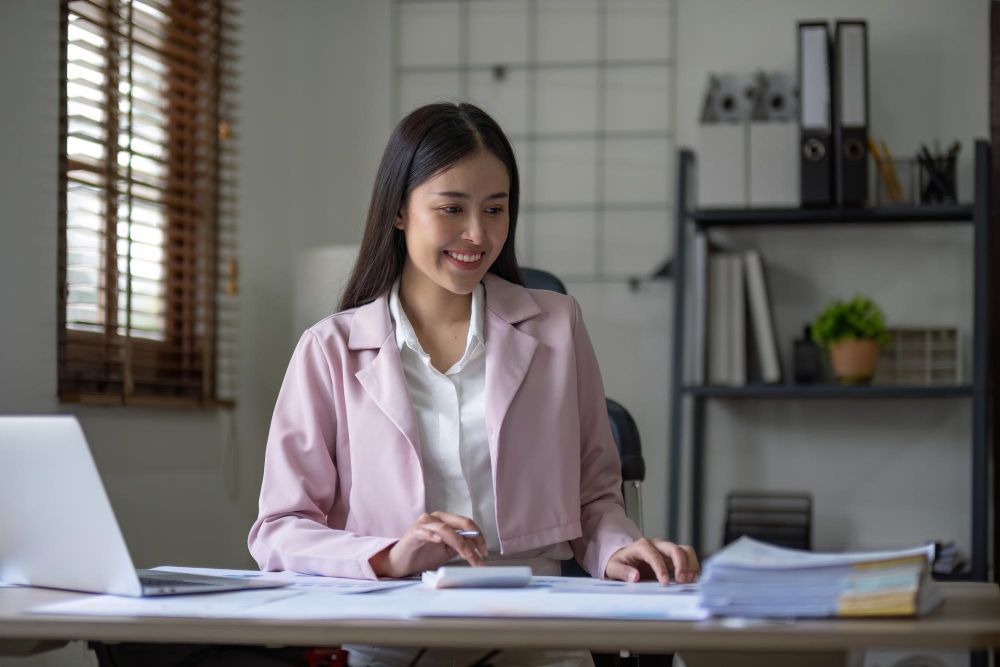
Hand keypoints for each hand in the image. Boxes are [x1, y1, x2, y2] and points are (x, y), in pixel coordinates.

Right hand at [369, 511, 487, 578]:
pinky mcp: (413, 532)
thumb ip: (460, 545)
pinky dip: (432, 535)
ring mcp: (423, 523)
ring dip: (459, 543)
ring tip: (467, 556)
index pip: (466, 524)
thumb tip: (477, 546)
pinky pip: (424, 531)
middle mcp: (435, 518)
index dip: (478, 536)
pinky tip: (439, 540)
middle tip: (480, 555)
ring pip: (446, 529)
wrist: (400, 563)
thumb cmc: (423, 555)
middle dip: (473, 540)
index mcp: (445, 520)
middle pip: (459, 523)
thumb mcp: (447, 551)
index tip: (484, 552)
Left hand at [605, 537, 699, 583]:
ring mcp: (666, 550)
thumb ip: (622, 572)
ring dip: (690, 565)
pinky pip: (688, 557)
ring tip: (688, 580)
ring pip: (685, 550)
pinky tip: (690, 579)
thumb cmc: (619, 562)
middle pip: (674, 549)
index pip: (654, 555)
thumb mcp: (613, 567)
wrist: (623, 558)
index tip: (664, 583)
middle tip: (681, 581)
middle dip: (681, 565)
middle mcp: (656, 545)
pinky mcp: (673, 557)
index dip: (661, 569)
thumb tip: (635, 576)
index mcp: (641, 546)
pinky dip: (692, 567)